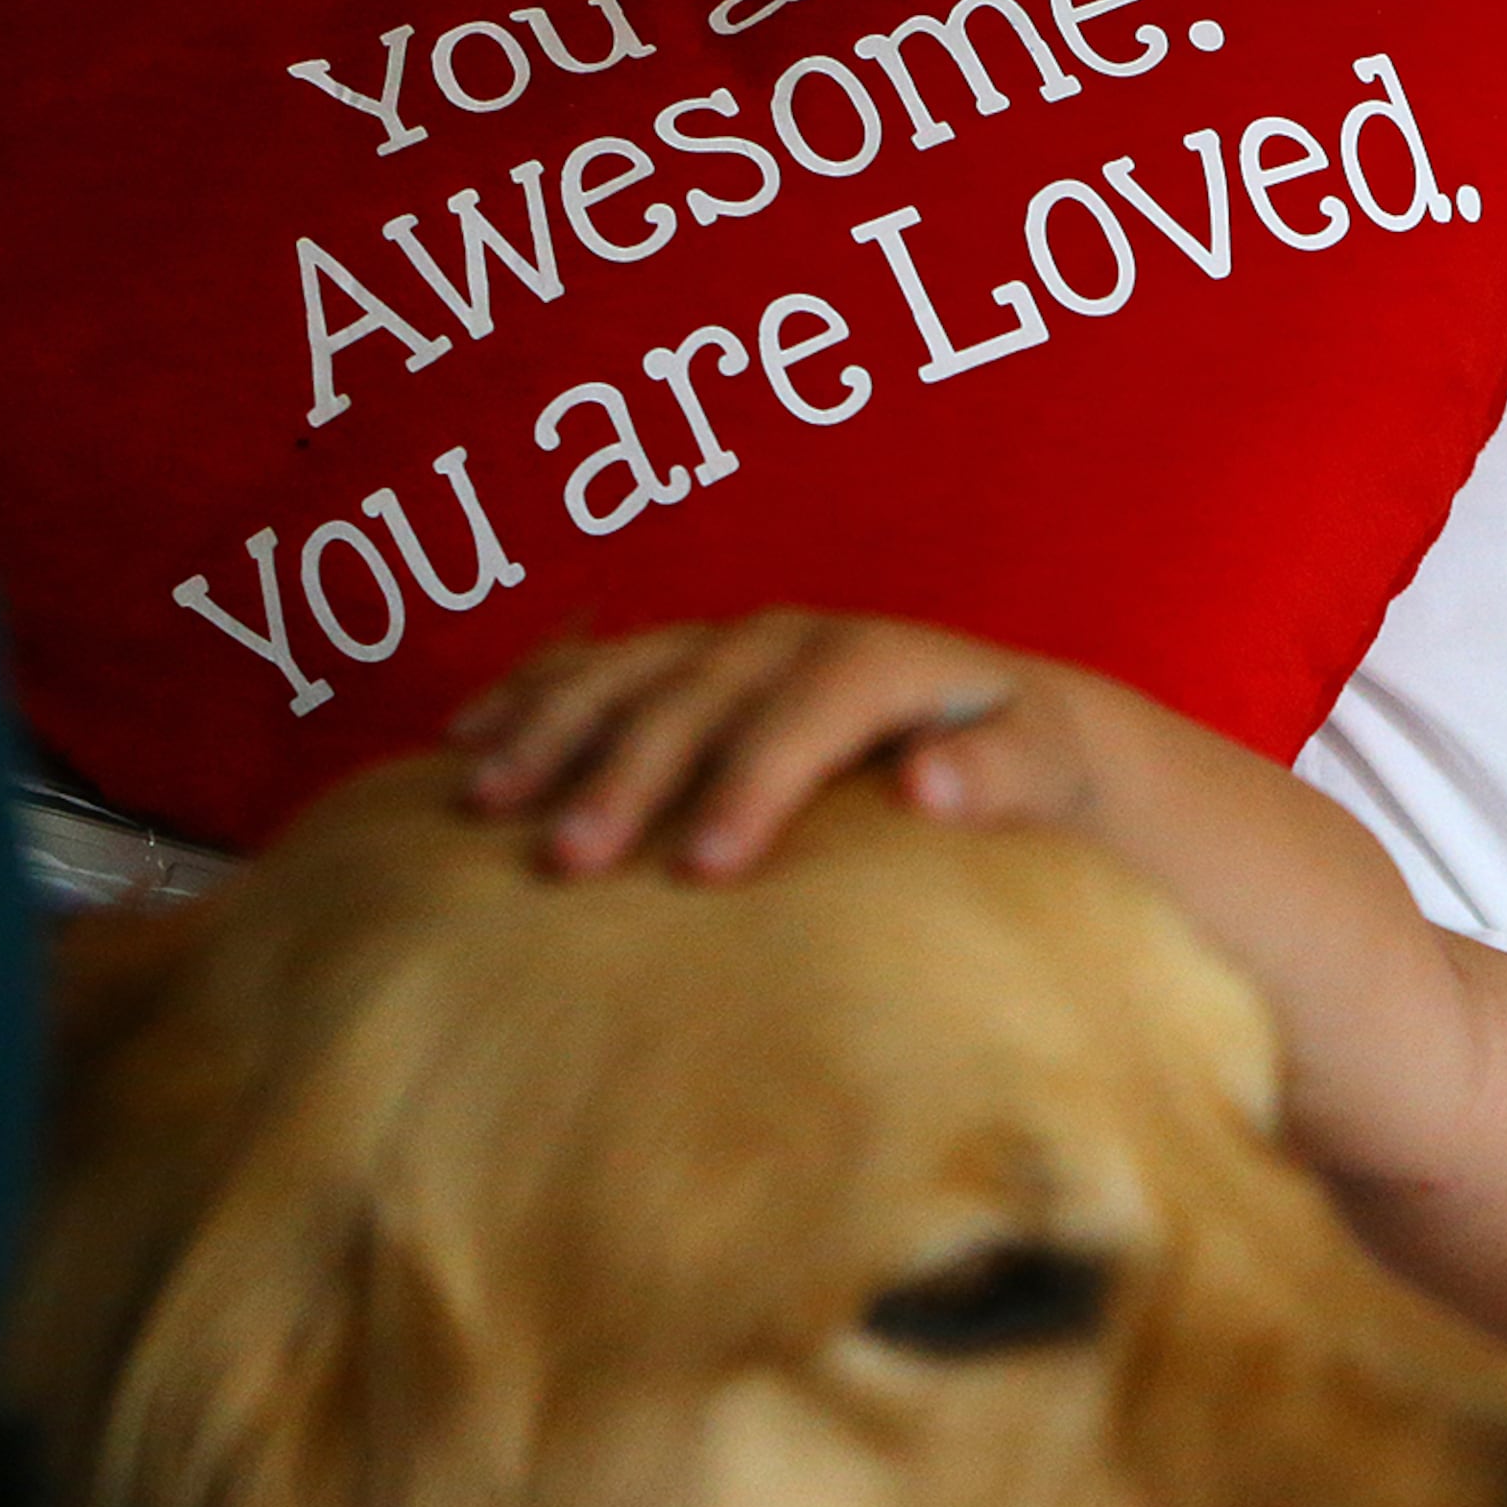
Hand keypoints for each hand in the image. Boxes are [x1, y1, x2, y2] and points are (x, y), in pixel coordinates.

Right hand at [451, 611, 1096, 878]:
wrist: (1006, 707)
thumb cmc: (1026, 754)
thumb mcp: (1044, 762)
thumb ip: (998, 772)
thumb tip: (928, 787)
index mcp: (876, 660)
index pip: (804, 719)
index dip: (751, 787)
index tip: (704, 868)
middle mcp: (792, 637)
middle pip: (698, 700)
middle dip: (628, 777)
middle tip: (568, 861)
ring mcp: (732, 642)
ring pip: (628, 676)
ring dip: (551, 733)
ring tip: (486, 802)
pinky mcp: (693, 660)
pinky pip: (596, 669)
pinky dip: (528, 699)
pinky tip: (462, 744)